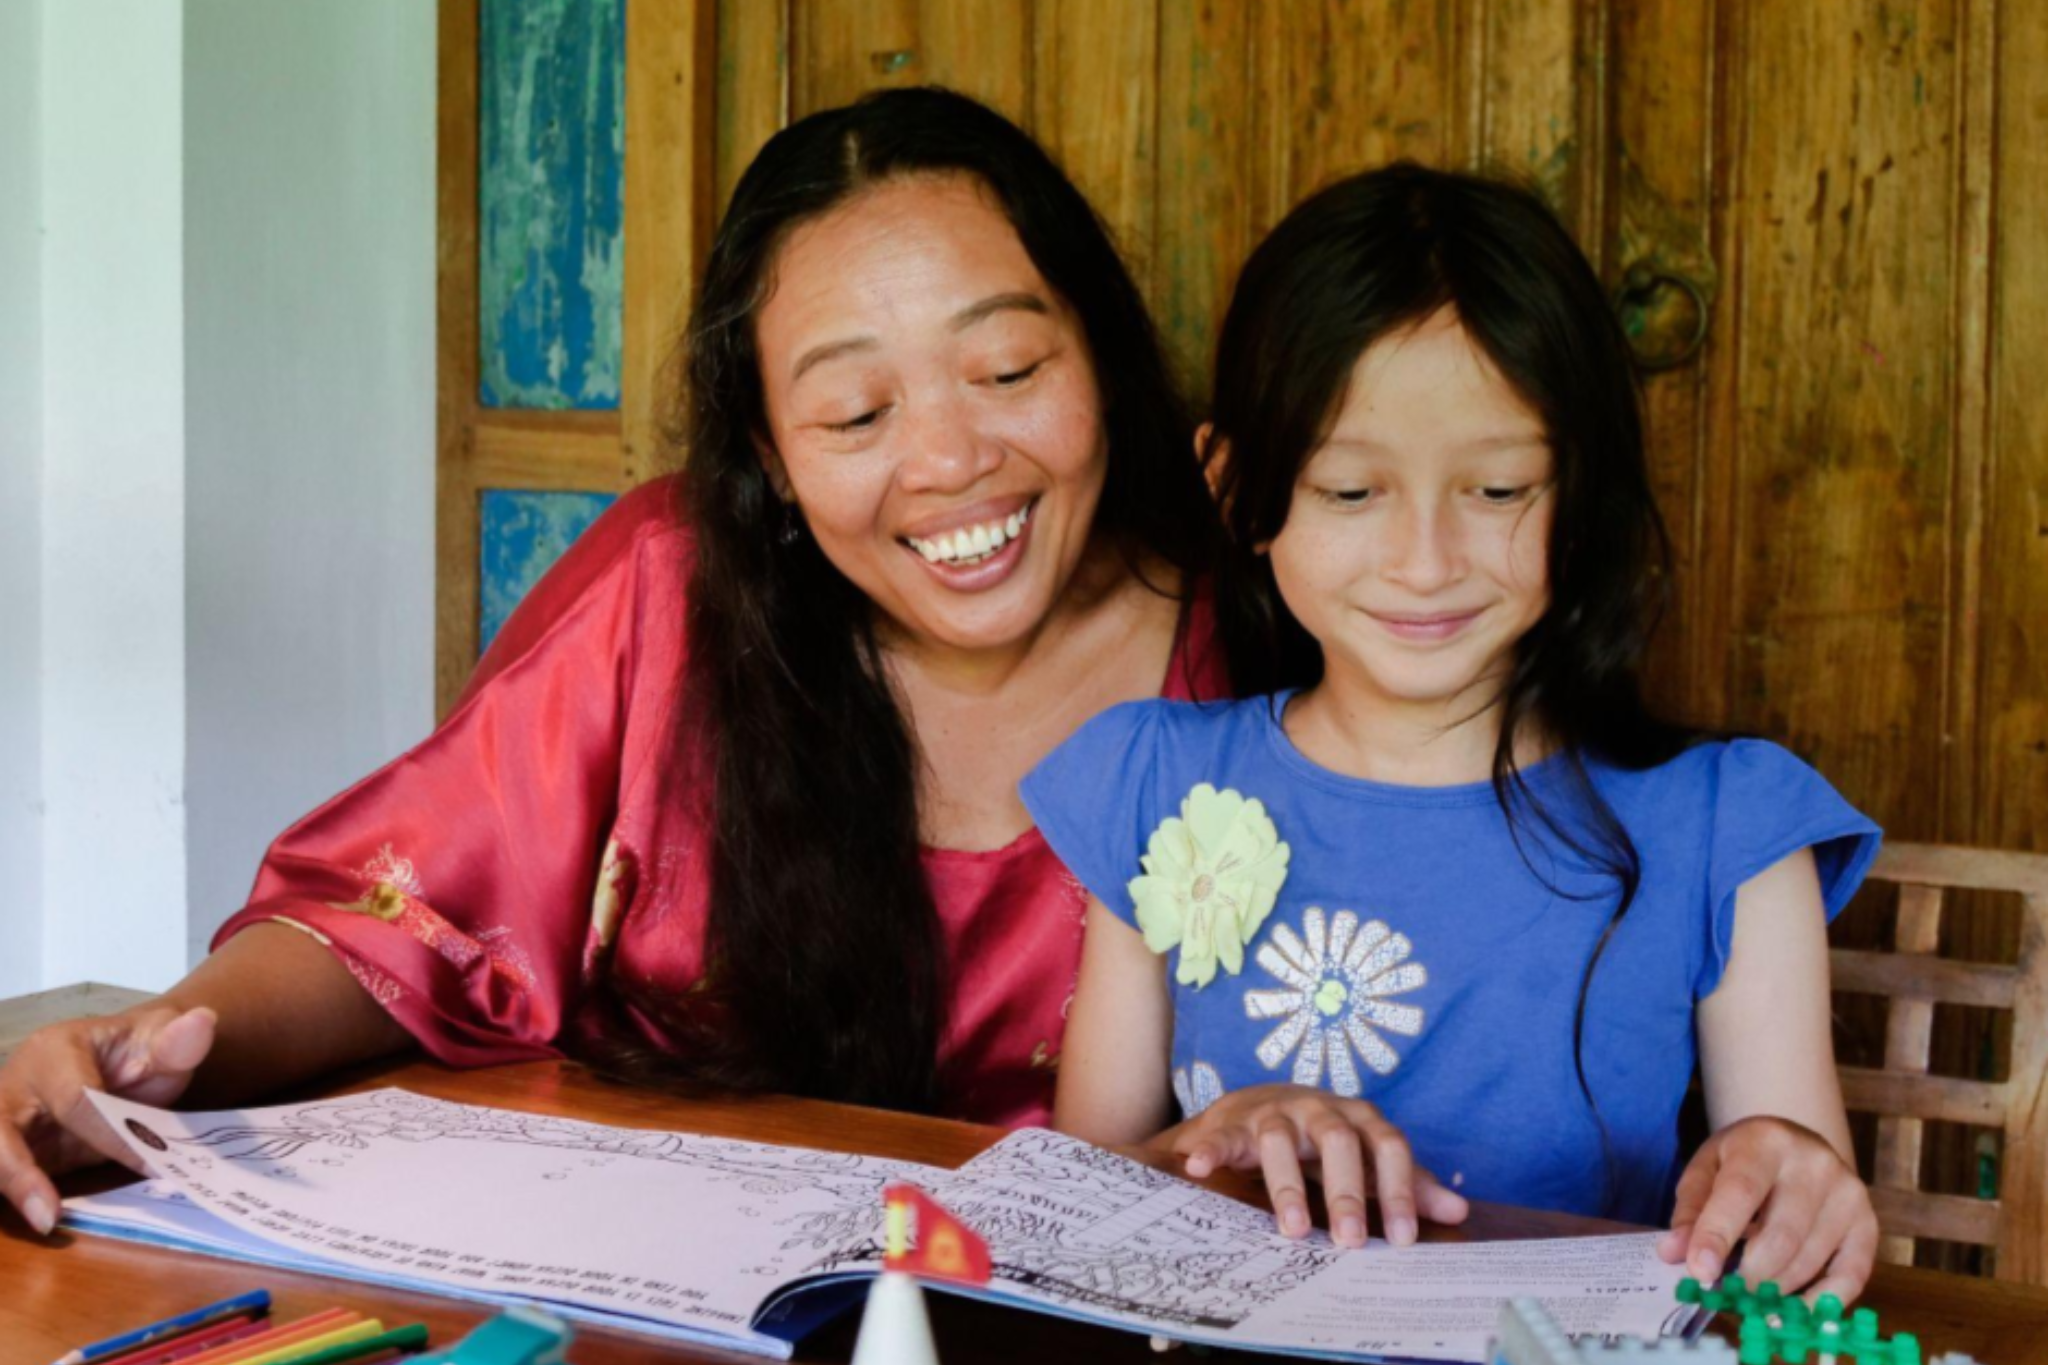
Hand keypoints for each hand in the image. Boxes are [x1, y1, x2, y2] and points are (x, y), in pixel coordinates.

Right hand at [0, 1003, 217, 1236]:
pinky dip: (12, 1193)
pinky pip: (2, 1171)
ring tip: (43, 1222)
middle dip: (18, 1172)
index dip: (110, 1136)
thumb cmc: (140, 1052)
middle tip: (49, 1216)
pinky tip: (38, 1220)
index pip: (75, 1100)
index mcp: (55, 1051)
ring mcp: (5, 1118)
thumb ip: (178, 1041)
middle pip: (0, 1129)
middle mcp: (17, 1084)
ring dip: (10, 1186)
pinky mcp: (9, 1148)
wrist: (122, 1061)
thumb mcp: (164, 1043)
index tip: (149, 1163)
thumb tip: (202, 1021)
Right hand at [1154, 1084, 1467, 1247]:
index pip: (1387, 1146)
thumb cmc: (1324, 1140)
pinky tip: (1199, 1167)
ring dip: (1285, 1185)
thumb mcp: (1367, 1158)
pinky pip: (1221, 1134)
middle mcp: (1318, 1109)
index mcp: (1358, 1117)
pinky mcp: (1233, 1123)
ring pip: (1280, 1139)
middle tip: (1350, 1241)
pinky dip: (1210, 1148)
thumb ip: (1406, 1182)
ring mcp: (1273, 1113)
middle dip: (1345, 1192)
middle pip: (1337, 1139)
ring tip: (1292, 1230)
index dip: (1398, 1189)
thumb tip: (1459, 1211)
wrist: (1261, 1103)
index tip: (1403, 1238)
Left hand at [1658, 1115, 1877, 1303]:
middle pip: (1780, 1236)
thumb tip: (1673, 1254)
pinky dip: (1819, 1301)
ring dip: (1775, 1288)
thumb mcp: (1707, 1170)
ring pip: (1809, 1260)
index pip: (1740, 1194)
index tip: (1699, 1272)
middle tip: (1726, 1293)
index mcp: (1765, 1142)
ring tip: (1751, 1293)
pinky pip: (1850, 1276)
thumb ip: (1690, 1211)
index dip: (1717, 1236)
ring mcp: (1848, 1193)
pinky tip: (1791, 1308)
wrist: (1796, 1143)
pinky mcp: (1868, 1222)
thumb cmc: (1743, 1160)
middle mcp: (1814, 1164)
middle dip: (1748, 1275)